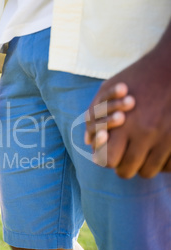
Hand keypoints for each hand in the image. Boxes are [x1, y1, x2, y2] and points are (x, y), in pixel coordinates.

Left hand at [88, 49, 170, 178]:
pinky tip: (159, 152)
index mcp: (123, 124)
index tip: (110, 154)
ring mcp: (166, 139)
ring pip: (148, 171)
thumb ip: (94, 116)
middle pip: (126, 170)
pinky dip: (162, 164)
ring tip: (142, 153)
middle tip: (126, 157)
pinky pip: (169, 168)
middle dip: (123, 166)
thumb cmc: (137, 77)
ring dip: (142, 166)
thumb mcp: (107, 89)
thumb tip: (88, 142)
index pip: (108, 161)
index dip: (107, 159)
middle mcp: (144, 135)